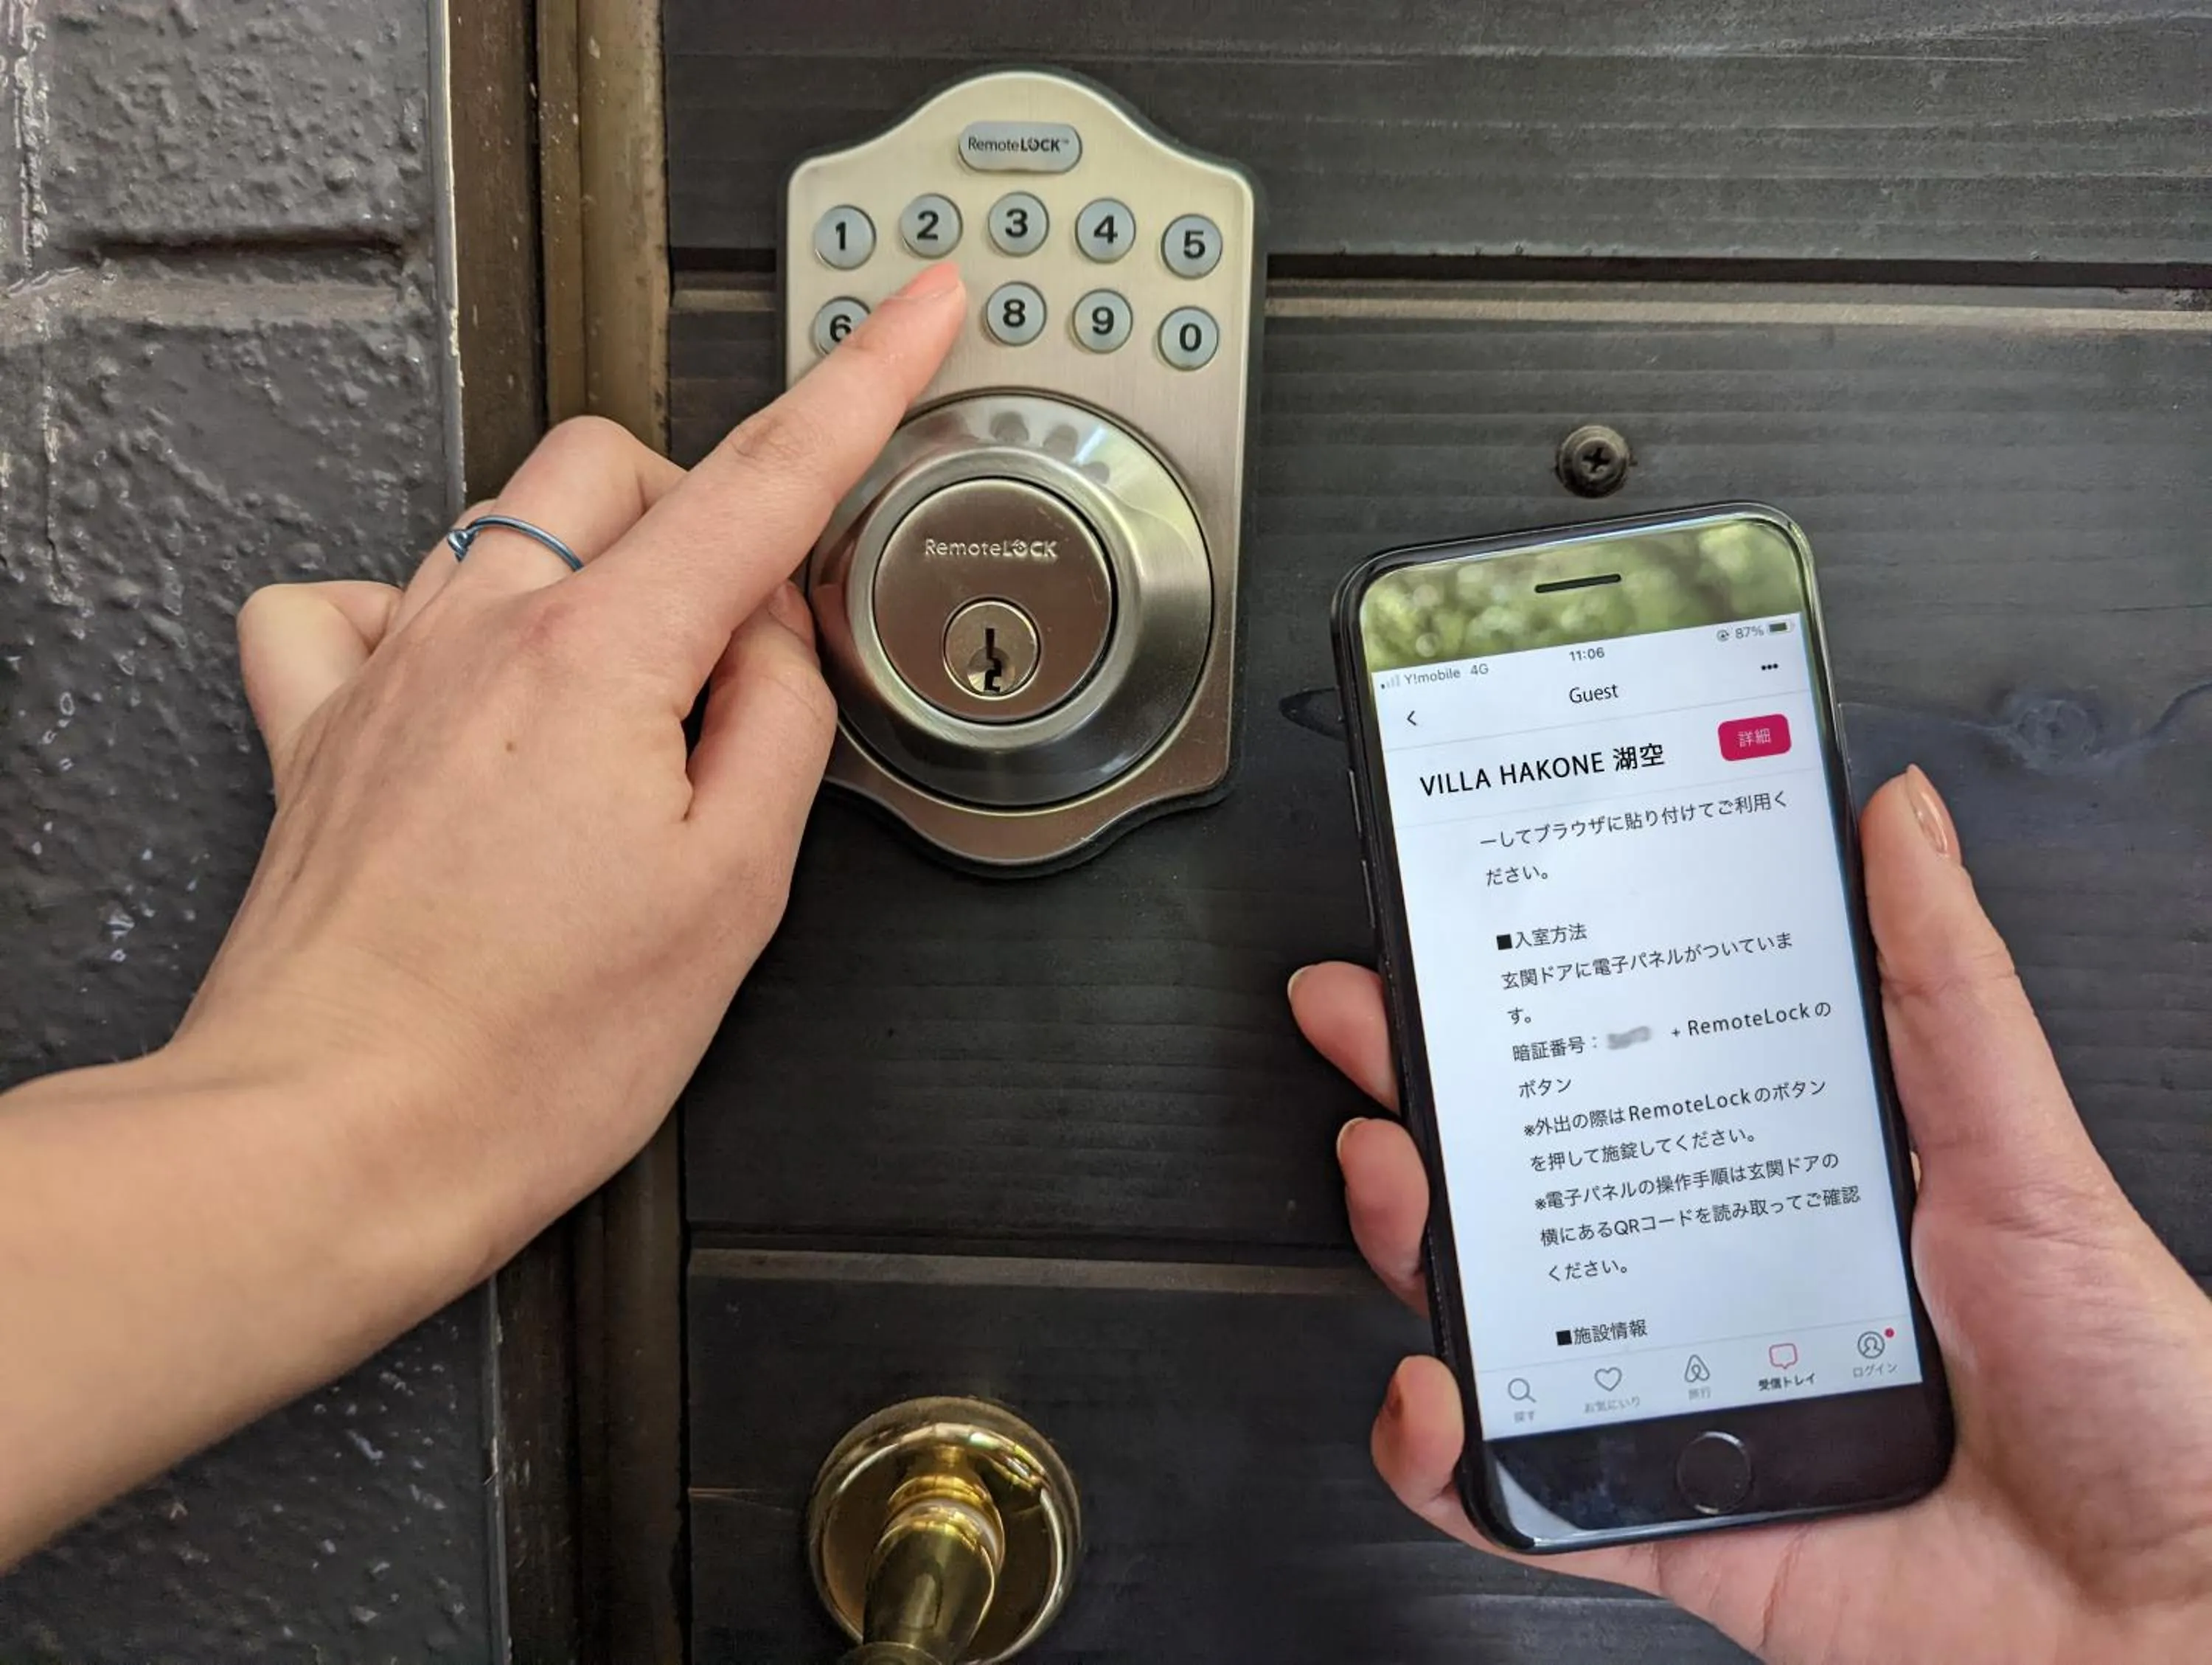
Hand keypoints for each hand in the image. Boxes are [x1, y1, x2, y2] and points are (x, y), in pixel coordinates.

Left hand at [187, 261, 966, 1268]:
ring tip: (630, 701)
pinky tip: (468, 672)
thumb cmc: (525, 1054)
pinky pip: (354, 599)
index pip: (768, 479)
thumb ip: (781, 725)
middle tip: (753, 645)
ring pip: (506, 515)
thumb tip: (774, 647)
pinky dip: (429, 609)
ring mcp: (388, 671)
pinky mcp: (319, 729)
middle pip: (623, 466)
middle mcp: (481, 633)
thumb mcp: (732, 892)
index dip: (863, 381)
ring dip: (596, 565)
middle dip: (710, 516)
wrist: (338, 1140)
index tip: (914, 313)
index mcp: (602, 660)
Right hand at [1290, 768, 2211, 1662]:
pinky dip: (1440, 1458)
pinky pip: (1515, 1497)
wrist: (2168, 1619)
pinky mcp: (1667, 1520)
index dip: (1523, 1003)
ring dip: (1410, 1246)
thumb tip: (1903, 823)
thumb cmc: (2139, 1397)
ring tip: (1396, 1185)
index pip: (1622, 1074)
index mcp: (1788, 1186)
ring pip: (1498, 1319)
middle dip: (1425, 1097)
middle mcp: (1717, 1286)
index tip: (1457, 935)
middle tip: (1374, 1028)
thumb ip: (1946, 991)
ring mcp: (1680, 1403)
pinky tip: (1434, 1394)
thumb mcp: (2029, 1158)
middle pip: (1529, 1184)